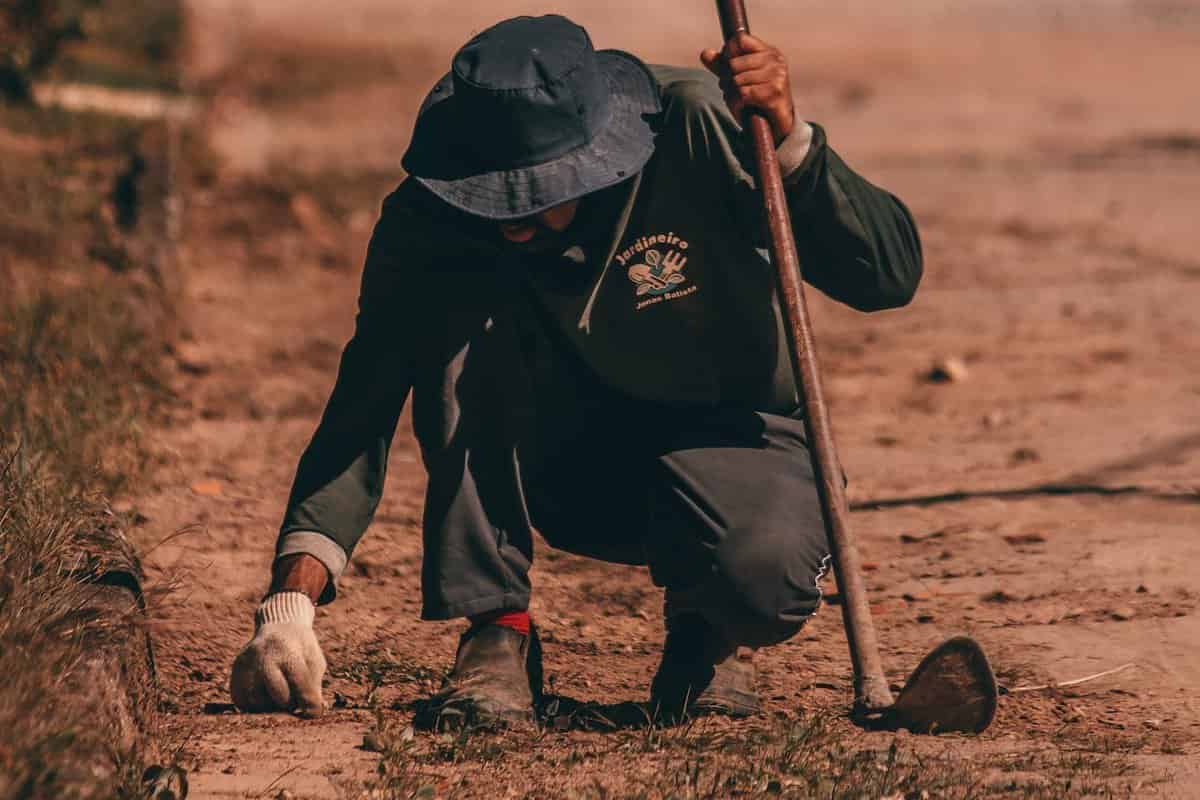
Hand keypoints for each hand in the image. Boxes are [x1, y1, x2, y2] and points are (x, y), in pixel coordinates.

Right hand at [230, 591, 326, 715]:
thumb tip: (311, 714)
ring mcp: (246, 664)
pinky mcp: (235, 672)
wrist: (278, 626)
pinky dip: (255, 704)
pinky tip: (265, 693)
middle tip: (294, 698)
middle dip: (290, 703)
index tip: (314, 712)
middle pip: (279, 696)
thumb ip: (313, 686)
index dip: (309, 701)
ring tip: (278, 693)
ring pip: (258, 703)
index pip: (299, 682)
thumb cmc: (300, 649)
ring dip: (271, 705)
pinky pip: (243, 701)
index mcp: (288, 650)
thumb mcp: (314, 660)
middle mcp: (264, 655)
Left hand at [701, 32, 794, 144]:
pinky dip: (737, 104)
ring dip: (731, 95)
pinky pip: (742, 94)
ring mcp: (777, 75)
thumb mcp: (740, 79)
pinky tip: (743, 108)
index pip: (739, 40)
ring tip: (739, 101)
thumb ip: (723, 66)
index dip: (727, 54)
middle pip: (733, 64)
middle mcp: (775, 60)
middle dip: (726, 81)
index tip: (728, 69)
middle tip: (733, 91)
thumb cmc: (758, 99)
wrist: (778, 124)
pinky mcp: (774, 92)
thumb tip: (704, 53)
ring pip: (736, 81)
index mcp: (769, 52)